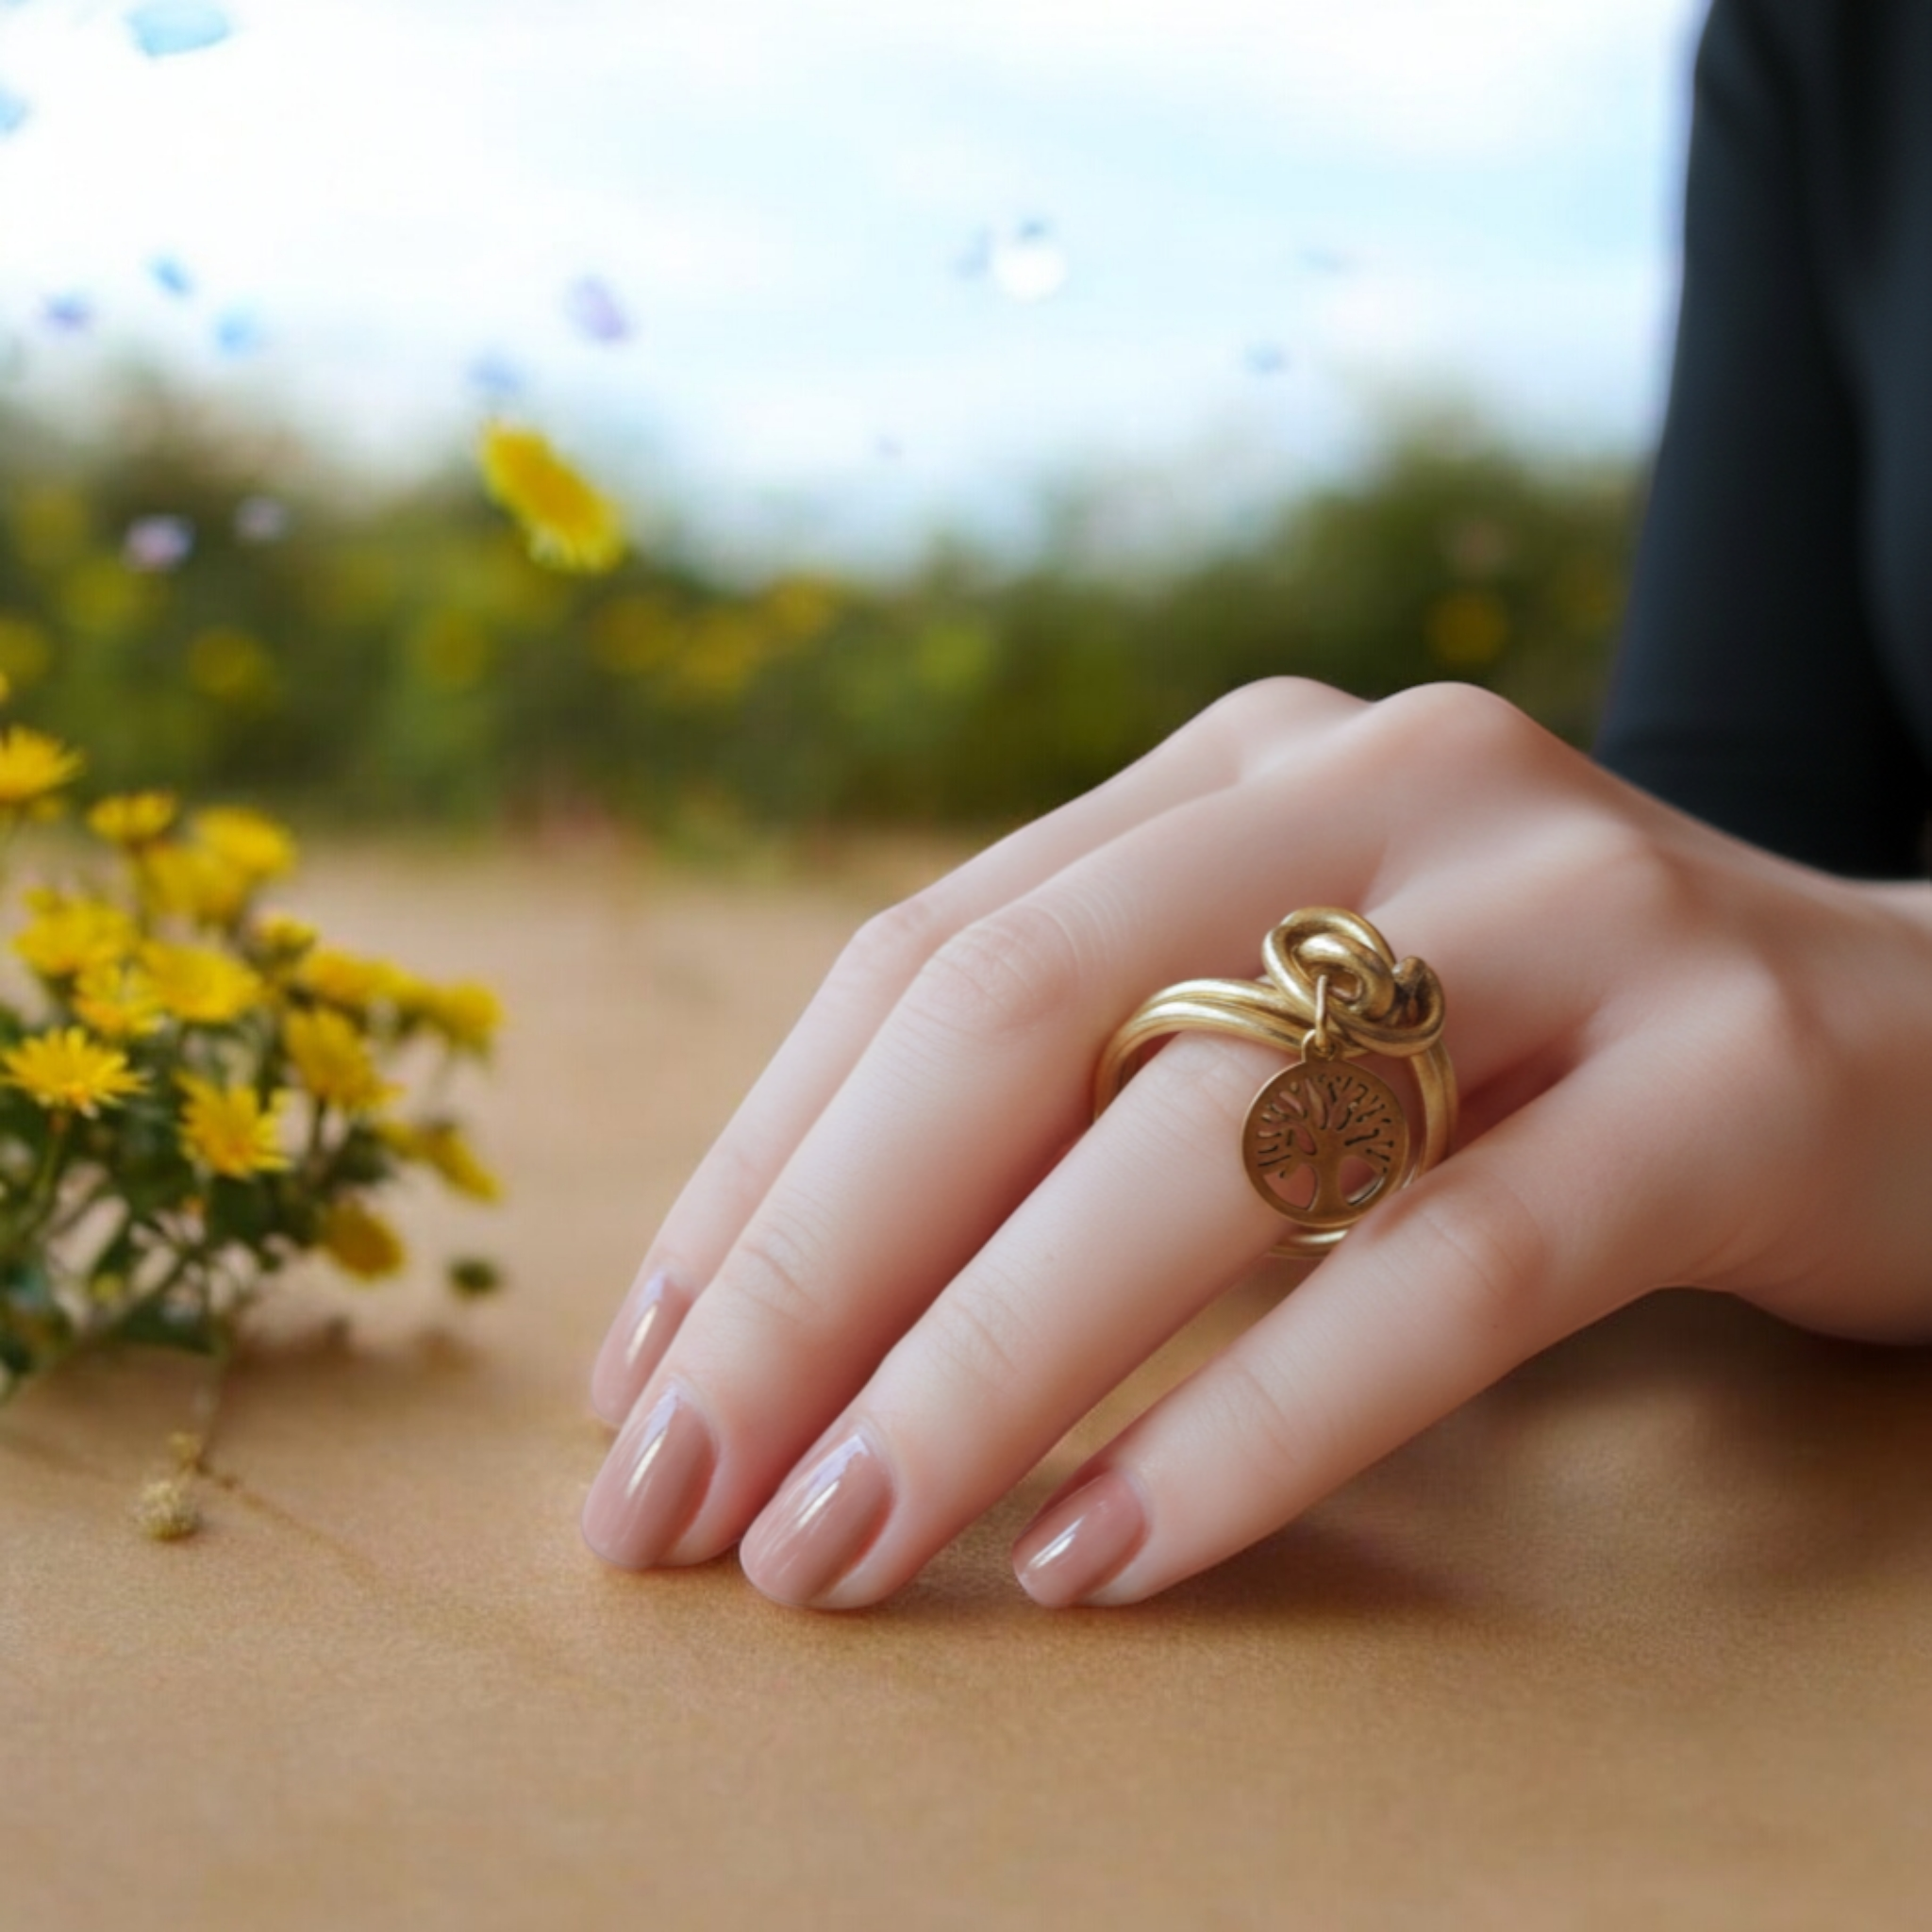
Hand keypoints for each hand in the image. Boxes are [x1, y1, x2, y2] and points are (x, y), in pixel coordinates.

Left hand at [580, 679, 1931, 1607]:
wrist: (1919, 1037)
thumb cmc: (1538, 1052)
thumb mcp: (1295, 1008)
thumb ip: (1087, 1086)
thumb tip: (779, 1304)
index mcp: (1242, 766)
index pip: (930, 959)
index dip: (761, 1173)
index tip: (642, 1376)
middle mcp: (1384, 786)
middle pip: (1020, 1024)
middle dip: (814, 1275)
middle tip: (676, 1498)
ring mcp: (1571, 908)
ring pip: (1210, 1146)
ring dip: (983, 1371)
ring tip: (835, 1553)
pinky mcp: (1726, 1075)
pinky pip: (1445, 1270)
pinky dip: (1250, 1425)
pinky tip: (1097, 1562)